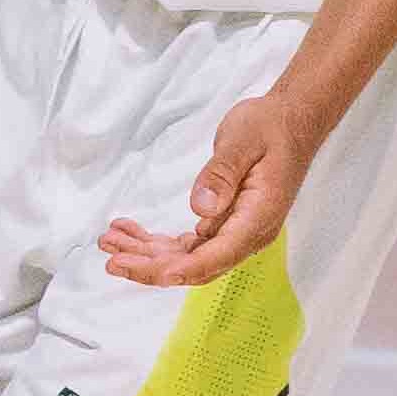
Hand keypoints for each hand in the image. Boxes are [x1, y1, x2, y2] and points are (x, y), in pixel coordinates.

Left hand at [102, 86, 315, 284]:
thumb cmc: (268, 130)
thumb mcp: (241, 143)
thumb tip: (201, 210)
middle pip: (198, 264)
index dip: (187, 267)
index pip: (221, 254)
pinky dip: (156, 241)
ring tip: (109, 243)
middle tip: (113, 262)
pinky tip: (129, 231)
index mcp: (257, 217)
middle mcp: (248, 233)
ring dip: (147, 254)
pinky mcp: (224, 222)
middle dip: (153, 267)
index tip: (156, 273)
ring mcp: (236, 230)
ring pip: (187, 255)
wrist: (287, 122)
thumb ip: (221, 176)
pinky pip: (187, 242)